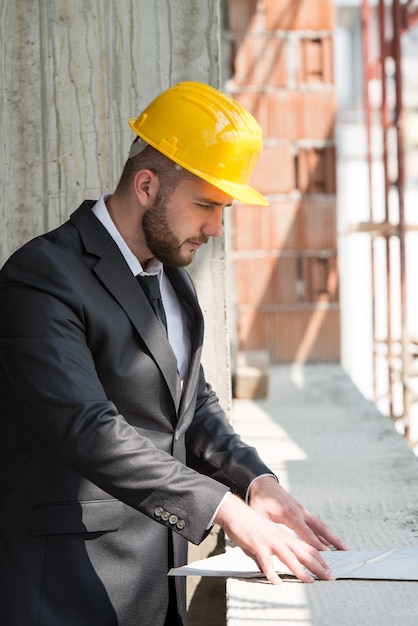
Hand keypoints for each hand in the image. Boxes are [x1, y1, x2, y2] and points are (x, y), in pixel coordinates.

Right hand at [214, 493, 335, 584]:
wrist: (235, 512)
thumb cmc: (251, 524)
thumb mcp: (269, 535)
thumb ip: (276, 550)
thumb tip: (283, 564)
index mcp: (285, 535)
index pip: (307, 547)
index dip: (320, 559)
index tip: (329, 569)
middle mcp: (281, 537)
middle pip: (304, 553)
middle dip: (318, 566)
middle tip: (330, 577)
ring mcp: (270, 541)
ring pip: (289, 557)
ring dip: (300, 570)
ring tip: (310, 581)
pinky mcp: (258, 545)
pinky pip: (266, 562)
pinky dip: (272, 573)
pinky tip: (276, 582)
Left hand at [248, 476, 347, 551]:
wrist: (262, 483)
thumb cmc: (259, 500)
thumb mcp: (258, 514)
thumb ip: (264, 529)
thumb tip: (264, 543)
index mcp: (289, 514)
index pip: (305, 532)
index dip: (315, 543)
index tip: (326, 553)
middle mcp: (299, 512)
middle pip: (320, 527)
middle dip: (332, 539)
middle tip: (345, 549)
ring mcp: (302, 511)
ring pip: (320, 525)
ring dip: (332, 536)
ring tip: (344, 547)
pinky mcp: (301, 510)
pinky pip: (315, 523)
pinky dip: (324, 532)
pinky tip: (329, 542)